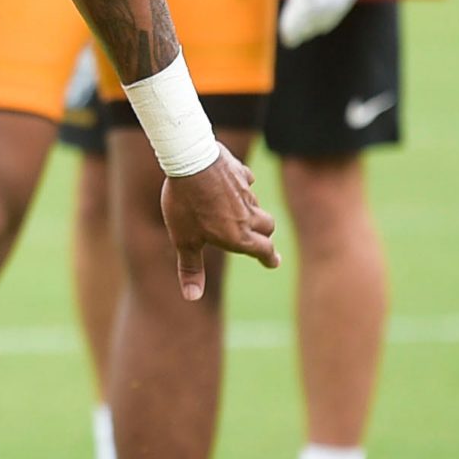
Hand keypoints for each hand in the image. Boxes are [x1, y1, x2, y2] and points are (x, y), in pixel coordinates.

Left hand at [161, 143, 279, 297]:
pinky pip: (247, 180)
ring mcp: (246, 192)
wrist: (190, 162)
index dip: (270, 258)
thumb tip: (192, 297)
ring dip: (253, 211)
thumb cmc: (186, 205)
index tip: (274, 262)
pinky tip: (232, 184)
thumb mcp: (184, 241)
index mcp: (238, 236)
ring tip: (240, 213)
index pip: (264, 250)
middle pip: (268, 227)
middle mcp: (247, 215)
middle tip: (261, 240)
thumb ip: (190, 269)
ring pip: (257, 205)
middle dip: (266, 235)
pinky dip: (243, 185)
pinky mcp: (240, 172)